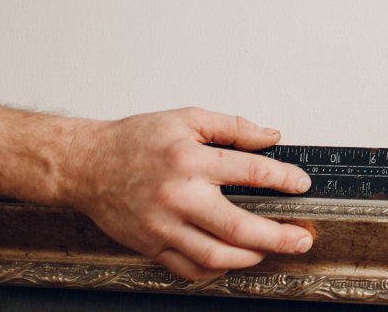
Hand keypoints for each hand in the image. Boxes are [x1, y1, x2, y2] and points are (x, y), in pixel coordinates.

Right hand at [60, 107, 313, 280]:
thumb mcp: (187, 118)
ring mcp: (164, 226)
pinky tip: (233, 259)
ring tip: (271, 249)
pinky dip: (217, 269)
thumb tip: (271, 136)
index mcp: (190, 160)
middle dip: (278, 235)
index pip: (250, 171)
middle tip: (302, 237)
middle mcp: (178, 196)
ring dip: (252, 256)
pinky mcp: (151, 246)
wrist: (85, 165)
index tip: (301, 184)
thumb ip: (233, 127)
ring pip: (216, 255)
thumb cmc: (135, 140)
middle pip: (238, 226)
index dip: (282, 179)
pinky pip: (190, 269)